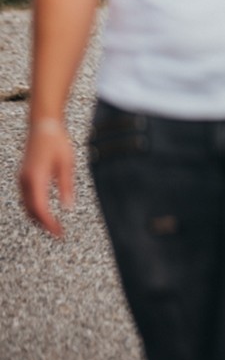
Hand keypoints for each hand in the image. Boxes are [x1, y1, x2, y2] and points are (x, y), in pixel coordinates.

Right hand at [18, 121, 74, 237]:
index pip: (40, 209)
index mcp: (36, 178)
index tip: (59, 232)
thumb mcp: (67, 163)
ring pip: (26, 206)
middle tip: (58, 233)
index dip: (48, 223)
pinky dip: (34, 209)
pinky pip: (26, 199)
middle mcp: (25, 181)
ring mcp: (22, 179)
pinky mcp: (24, 177)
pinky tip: (45, 212)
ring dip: (38, 218)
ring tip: (53, 226)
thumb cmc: (57, 142)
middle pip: (31, 211)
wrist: (42, 126)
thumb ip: (66, 186)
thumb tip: (68, 207)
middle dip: (43, 224)